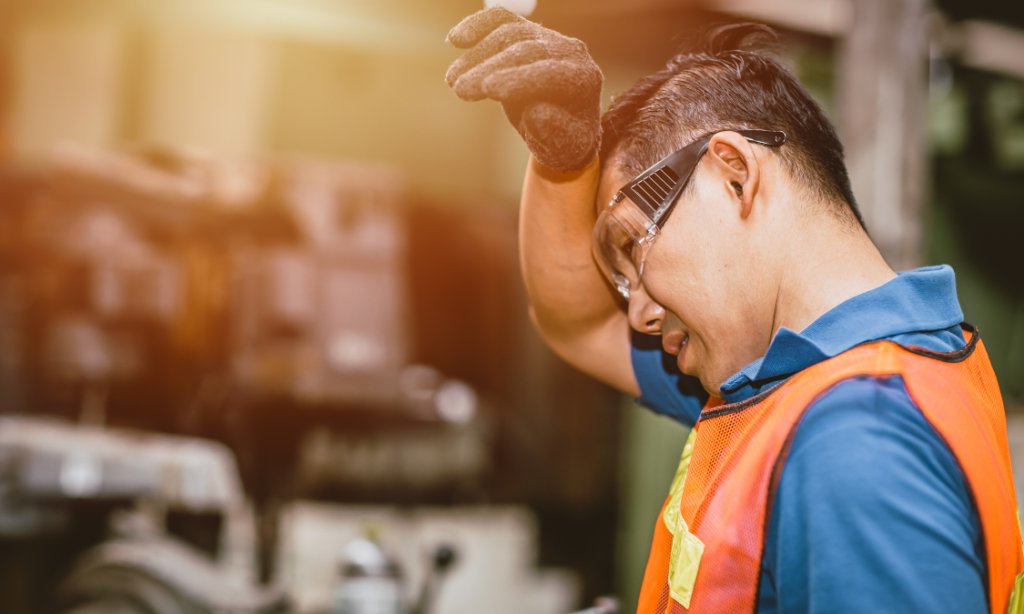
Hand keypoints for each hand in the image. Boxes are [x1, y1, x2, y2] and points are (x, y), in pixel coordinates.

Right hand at [446, 7, 602, 171]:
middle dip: (490, 69)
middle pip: (526, 51)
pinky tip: (455, 39)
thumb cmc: (562, 139)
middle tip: (460, 90)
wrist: (562, 125)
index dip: (519, 79)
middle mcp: (571, 51)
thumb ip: (553, 132)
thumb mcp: (561, 147)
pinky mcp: (528, 32)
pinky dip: (478, 25)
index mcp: (584, 79)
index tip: (488, 89)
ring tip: (452, 81)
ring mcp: (549, 37)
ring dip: (476, 56)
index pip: (551, 73)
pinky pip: (501, 20)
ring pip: (509, 34)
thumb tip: (537, 114)